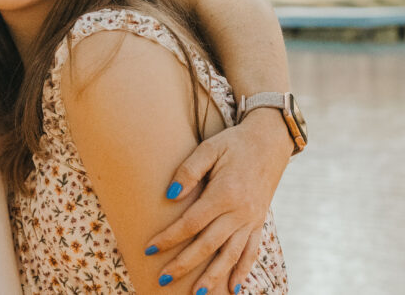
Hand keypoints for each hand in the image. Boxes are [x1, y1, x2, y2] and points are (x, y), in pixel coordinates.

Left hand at [144, 108, 292, 293]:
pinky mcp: (259, 223)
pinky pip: (251, 252)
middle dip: (184, 264)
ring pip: (231, 256)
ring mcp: (252, 220)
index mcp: (224, 194)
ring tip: (197, 294)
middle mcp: (240, 212)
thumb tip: (170, 196)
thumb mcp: (208, 149)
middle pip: (208, 245)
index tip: (150, 249)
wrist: (270, 141)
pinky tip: (232, 288)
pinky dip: (241, 271)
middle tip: (163, 279)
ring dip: (213, 277)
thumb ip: (188, 171)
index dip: (170, 238)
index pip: (191, 224)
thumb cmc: (233, 143)